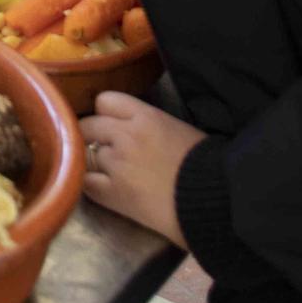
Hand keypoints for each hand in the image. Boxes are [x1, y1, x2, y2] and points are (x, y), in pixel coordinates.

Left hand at [78, 91, 206, 247]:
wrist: (216, 201)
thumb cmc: (206, 165)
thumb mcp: (178, 129)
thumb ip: (149, 124)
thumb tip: (133, 127)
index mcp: (146, 117)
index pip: (105, 101)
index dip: (106, 113)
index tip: (111, 123)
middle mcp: (125, 136)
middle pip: (88, 125)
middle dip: (93, 135)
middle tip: (103, 148)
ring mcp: (116, 165)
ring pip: (86, 154)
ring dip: (95, 161)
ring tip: (110, 172)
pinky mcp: (113, 194)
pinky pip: (86, 182)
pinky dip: (90, 184)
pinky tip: (104, 188)